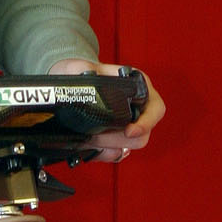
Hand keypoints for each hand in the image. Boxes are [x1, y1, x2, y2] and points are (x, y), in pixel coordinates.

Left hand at [48, 57, 164, 157]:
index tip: (129, 130)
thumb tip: (84, 76)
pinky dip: (101, 152)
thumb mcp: (77, 67)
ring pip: (127, 147)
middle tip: (94, 135)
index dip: (146, 122)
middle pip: (141, 136)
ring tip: (87, 137)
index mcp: (138, 87)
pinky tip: (87, 144)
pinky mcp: (114, 141)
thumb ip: (79, 68)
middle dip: (116, 138)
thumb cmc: (78, 74)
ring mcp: (126, 127)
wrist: (66, 89)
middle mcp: (136, 109)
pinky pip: (114, 154)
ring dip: (107, 146)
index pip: (156, 109)